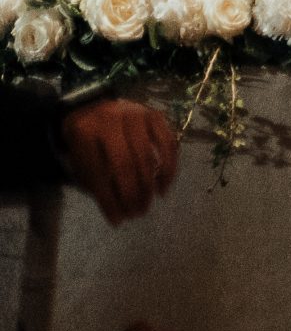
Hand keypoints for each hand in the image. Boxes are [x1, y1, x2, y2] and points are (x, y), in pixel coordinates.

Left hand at [61, 99, 178, 225]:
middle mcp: (112, 120)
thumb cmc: (86, 142)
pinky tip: (164, 186)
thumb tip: (118, 218)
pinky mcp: (155, 115)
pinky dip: (169, 166)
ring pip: (147, 155)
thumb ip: (97, 186)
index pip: (100, 172)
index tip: (118, 221)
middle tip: (137, 214)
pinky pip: (167, 143)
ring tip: (148, 205)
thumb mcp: (82, 163)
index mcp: (85, 132)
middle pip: (125, 164)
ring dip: (150, 185)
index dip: (109, 200)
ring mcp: (136, 115)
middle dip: (132, 193)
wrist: (93, 109)